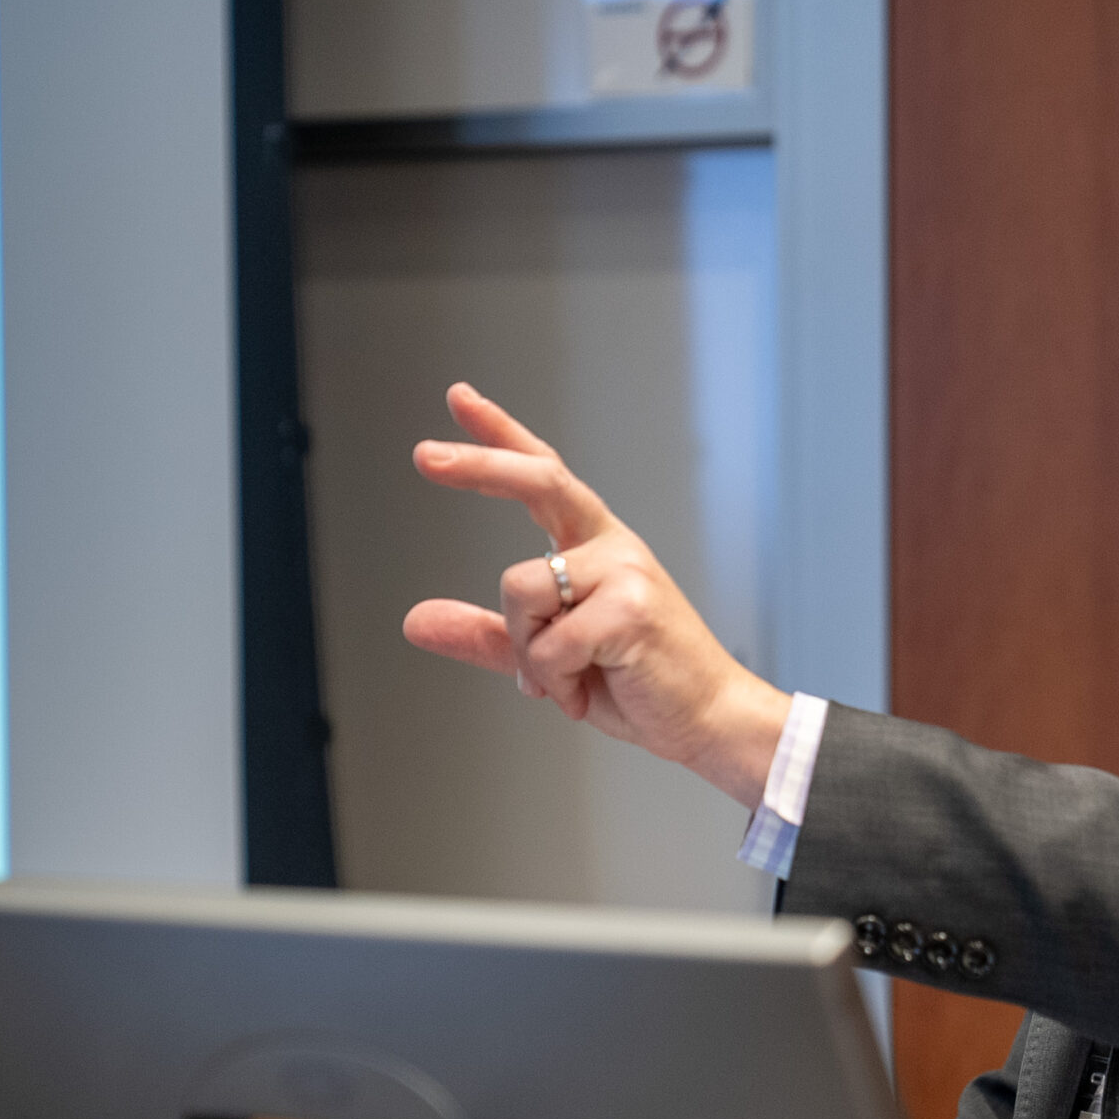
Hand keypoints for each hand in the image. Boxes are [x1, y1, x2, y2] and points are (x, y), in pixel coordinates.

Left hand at [401, 384, 790, 807]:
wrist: (705, 719)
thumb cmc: (640, 682)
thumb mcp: (548, 657)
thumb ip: (486, 636)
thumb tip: (414, 620)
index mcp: (595, 547)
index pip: (543, 474)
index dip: (500, 435)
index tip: (458, 398)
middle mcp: (611, 546)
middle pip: (539, 481)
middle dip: (478, 465)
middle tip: (424, 456)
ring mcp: (625, 572)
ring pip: (522, 589)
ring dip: (526, 650)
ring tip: (565, 680)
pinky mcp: (631, 609)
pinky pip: (549, 644)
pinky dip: (553, 682)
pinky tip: (584, 693)